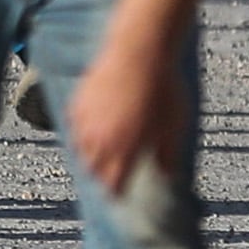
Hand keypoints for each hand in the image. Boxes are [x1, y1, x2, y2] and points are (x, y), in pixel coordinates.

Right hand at [71, 11, 190, 190]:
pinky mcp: (78, 101)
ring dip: (88, 155)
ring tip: (96, 155)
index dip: (116, 192)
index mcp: (126, 148)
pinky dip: (79, 131)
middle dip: (101, 175)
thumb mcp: (175, 125)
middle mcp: (101, 138)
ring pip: (79, 148)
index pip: (114, 181)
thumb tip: (168, 174)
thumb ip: (169, 153)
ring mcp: (87, 119)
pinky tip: (88, 129)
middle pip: (92, 168)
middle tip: (109, 176)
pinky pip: (73, 125)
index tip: (118, 196)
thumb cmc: (163, 89)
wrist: (140, 52)